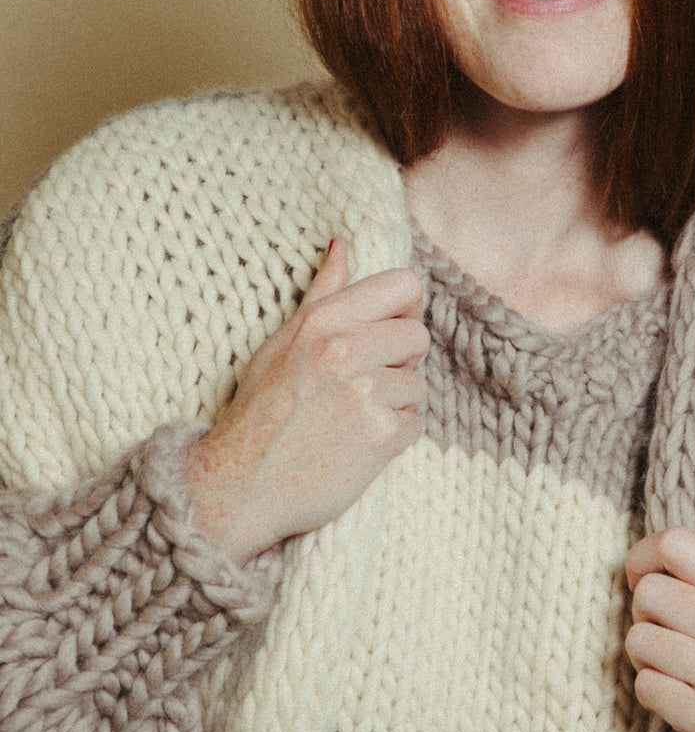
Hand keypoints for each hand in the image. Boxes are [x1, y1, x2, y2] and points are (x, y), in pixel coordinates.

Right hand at [184, 239, 428, 563]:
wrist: (238, 485)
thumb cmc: (260, 411)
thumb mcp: (282, 342)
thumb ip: (322, 293)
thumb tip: (342, 245)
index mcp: (322, 320)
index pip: (403, 285)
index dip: (404, 309)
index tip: (389, 331)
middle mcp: (344, 349)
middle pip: (417, 335)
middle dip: (399, 361)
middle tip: (362, 385)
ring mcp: (365, 392)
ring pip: (418, 384)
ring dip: (395, 404)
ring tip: (351, 419)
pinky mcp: (381, 434)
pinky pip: (415, 424)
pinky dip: (393, 438)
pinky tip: (357, 445)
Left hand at [625, 527, 694, 731]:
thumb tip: (639, 567)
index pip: (677, 543)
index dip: (643, 557)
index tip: (642, 582)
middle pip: (648, 591)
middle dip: (643, 616)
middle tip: (666, 640)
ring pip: (638, 638)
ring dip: (645, 659)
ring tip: (676, 675)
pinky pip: (645, 685)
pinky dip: (652, 695)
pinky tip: (679, 705)